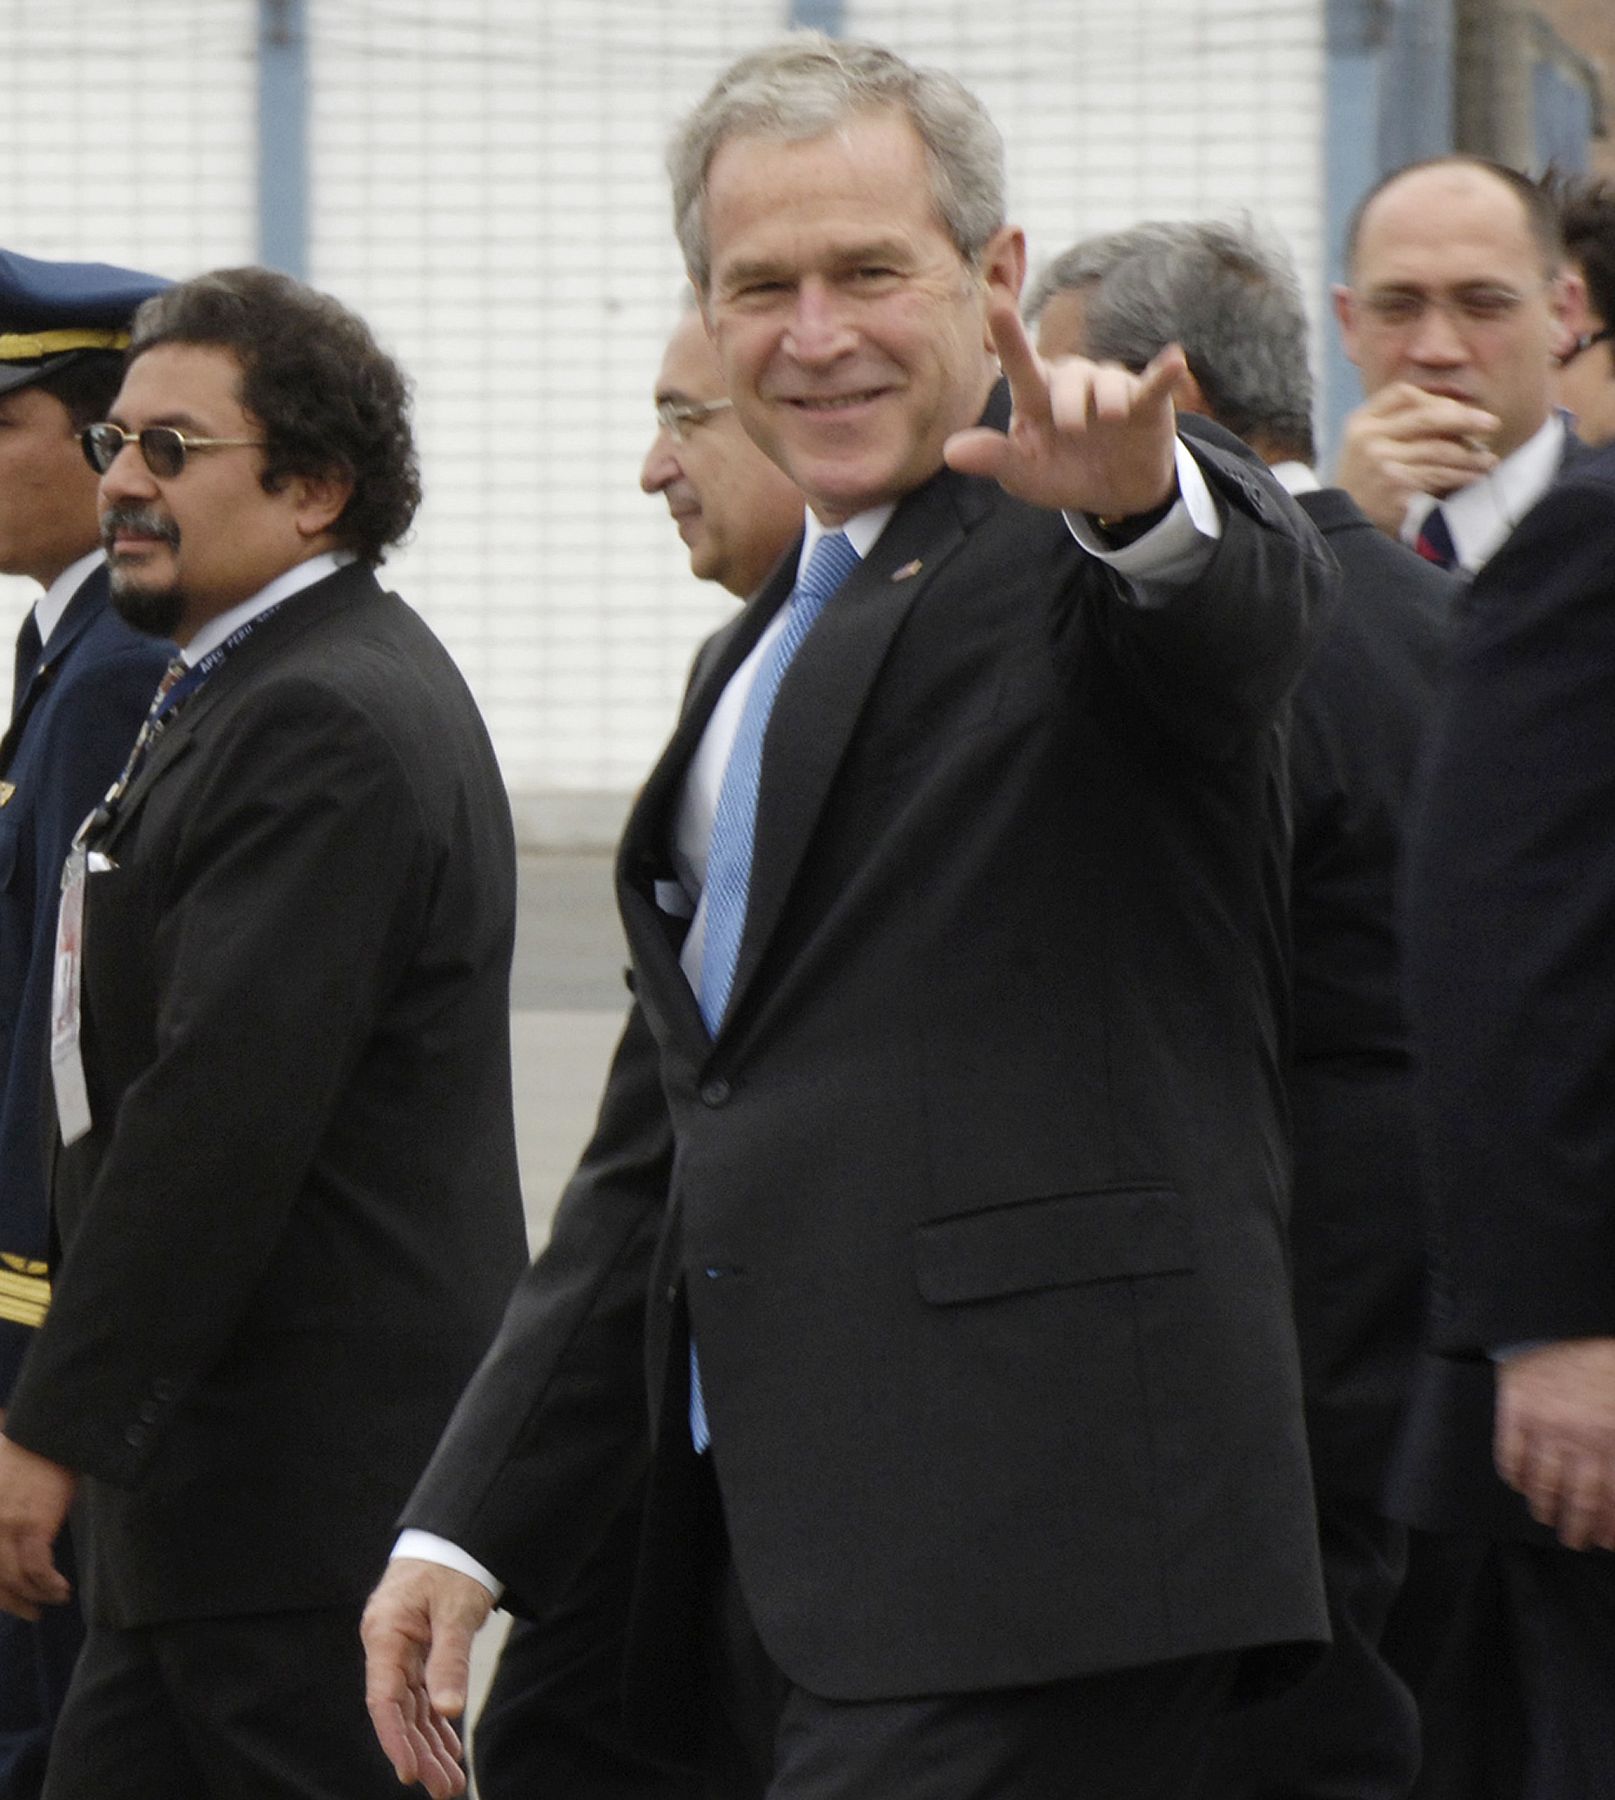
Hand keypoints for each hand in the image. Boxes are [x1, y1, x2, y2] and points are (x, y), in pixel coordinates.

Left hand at [0, 1435, 75, 1619]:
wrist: (44, 1434)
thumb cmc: (20, 1453)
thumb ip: (1, 1515)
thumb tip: (11, 1537)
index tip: (10, 1599)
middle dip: (13, 1602)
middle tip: (30, 1613)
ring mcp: (6, 1530)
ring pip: (16, 1580)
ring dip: (35, 1596)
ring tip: (52, 1602)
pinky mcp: (34, 1527)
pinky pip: (38, 1569)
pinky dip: (49, 1585)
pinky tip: (61, 1589)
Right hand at [361, 1557, 495, 1797]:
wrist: (458, 1533)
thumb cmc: (453, 1564)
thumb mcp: (456, 1608)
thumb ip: (449, 1658)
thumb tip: (449, 1710)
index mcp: (386, 1632)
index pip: (384, 1698)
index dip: (395, 1738)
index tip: (409, 1773)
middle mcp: (388, 1645)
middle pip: (399, 1710)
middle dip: (420, 1753)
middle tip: (443, 1790)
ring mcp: (401, 1648)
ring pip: (412, 1707)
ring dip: (430, 1745)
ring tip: (449, 1782)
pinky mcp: (418, 1650)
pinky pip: (423, 1694)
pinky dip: (437, 1721)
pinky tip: (449, 1749)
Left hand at [945, 299, 1180, 519]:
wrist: (1114, 493)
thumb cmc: (1061, 473)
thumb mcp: (1024, 475)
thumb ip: (993, 459)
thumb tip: (951, 451)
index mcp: (1036, 397)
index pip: (1020, 364)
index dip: (1009, 335)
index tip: (996, 300)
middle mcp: (1073, 384)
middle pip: (1068, 378)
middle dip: (1068, 402)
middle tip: (1070, 429)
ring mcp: (1111, 389)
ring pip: (1107, 383)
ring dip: (1107, 401)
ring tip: (1108, 420)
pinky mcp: (1147, 402)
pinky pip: (1154, 383)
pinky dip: (1164, 373)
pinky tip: (1175, 360)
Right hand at [1333, 383, 1500, 532]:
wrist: (1343, 525)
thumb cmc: (1363, 483)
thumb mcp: (1366, 446)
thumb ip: (1397, 425)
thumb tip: (1455, 412)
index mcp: (1361, 422)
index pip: (1403, 395)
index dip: (1435, 400)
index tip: (1457, 411)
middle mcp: (1369, 439)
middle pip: (1427, 417)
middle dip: (1465, 418)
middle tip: (1492, 424)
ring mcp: (1383, 463)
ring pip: (1440, 449)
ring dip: (1471, 454)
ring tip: (1488, 460)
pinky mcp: (1397, 487)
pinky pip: (1441, 475)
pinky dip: (1463, 475)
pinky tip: (1476, 476)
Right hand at [1495, 1338, 1614, 1550]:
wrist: (1568, 1320)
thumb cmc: (1608, 1366)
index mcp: (1613, 1440)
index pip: (1612, 1501)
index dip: (1609, 1528)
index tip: (1606, 1542)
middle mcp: (1579, 1440)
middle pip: (1576, 1501)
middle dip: (1575, 1529)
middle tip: (1573, 1540)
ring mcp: (1543, 1425)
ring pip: (1541, 1484)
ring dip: (1543, 1507)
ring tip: (1545, 1516)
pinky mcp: (1514, 1409)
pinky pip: (1508, 1455)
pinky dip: (1513, 1475)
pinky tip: (1518, 1482)